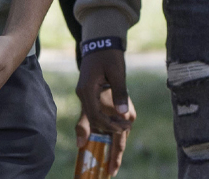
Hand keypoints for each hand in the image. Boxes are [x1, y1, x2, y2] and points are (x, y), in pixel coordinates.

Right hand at [76, 48, 134, 174]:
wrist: (100, 44)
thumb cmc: (109, 56)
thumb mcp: (117, 72)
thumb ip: (121, 93)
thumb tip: (124, 115)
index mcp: (87, 90)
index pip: (95, 115)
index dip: (109, 125)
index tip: (123, 129)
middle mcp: (84, 96)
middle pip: (93, 123)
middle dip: (104, 140)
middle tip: (113, 165)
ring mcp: (86, 97)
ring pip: (92, 122)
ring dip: (102, 137)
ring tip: (112, 162)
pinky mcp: (90, 98)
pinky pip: (93, 117)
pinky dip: (99, 129)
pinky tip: (104, 141)